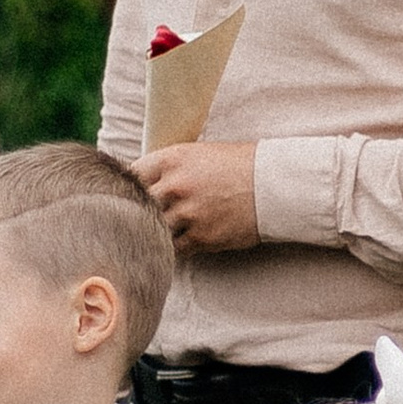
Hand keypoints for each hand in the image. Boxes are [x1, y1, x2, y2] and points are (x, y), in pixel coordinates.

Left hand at [135, 138, 259, 250]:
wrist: (274, 184)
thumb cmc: (240, 165)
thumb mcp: (199, 154)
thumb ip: (170, 168)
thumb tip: (145, 184)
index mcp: (172, 159)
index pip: (131, 176)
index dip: (128, 188)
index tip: (129, 196)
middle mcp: (175, 186)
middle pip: (138, 205)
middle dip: (138, 212)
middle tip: (135, 220)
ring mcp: (187, 213)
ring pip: (154, 229)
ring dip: (156, 232)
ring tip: (155, 235)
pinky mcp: (202, 237)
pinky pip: (175, 249)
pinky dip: (174, 249)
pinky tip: (178, 244)